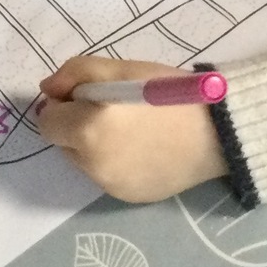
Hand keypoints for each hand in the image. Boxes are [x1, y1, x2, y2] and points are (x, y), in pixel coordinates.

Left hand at [36, 57, 227, 203]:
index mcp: (88, 128)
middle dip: (78, 127)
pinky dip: (117, 163)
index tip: (88, 96)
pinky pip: (108, 177)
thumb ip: (76, 73)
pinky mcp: (129, 197)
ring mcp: (111, 185)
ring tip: (134, 130)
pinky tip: (145, 149)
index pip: (47, 123)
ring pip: (85, 163)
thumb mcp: (123, 69)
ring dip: (96, 146)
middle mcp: (94, 163)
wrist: (219, 130)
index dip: (64, 106)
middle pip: (64, 145)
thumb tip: (47, 89)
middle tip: (114, 111)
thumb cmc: (170, 92)